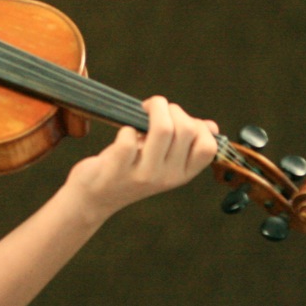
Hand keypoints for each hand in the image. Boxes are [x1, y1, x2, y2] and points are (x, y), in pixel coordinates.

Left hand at [65, 96, 219, 220]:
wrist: (94, 197)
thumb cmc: (128, 170)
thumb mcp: (161, 161)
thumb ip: (183, 144)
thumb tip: (211, 127)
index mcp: (182, 173)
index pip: (208, 147)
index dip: (197, 124)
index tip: (176, 117)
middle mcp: (168, 176)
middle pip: (186, 130)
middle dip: (170, 108)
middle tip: (153, 108)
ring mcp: (144, 175)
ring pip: (162, 129)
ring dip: (153, 109)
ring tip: (142, 110)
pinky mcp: (119, 170)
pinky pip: (128, 140)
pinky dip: (125, 129)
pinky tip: (123, 133)